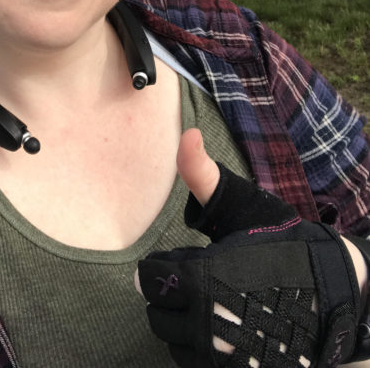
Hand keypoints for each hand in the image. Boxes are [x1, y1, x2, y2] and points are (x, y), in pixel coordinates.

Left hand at [136, 129, 363, 367]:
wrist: (330, 289)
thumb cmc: (279, 242)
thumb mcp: (239, 204)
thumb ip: (202, 173)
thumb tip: (186, 134)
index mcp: (203, 277)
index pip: (149, 277)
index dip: (164, 263)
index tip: (186, 256)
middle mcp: (207, 322)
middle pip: (156, 311)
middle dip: (168, 291)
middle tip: (193, 277)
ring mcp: (221, 354)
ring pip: (172, 340)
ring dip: (179, 320)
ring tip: (205, 300)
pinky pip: (193, 364)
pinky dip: (195, 348)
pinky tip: (214, 325)